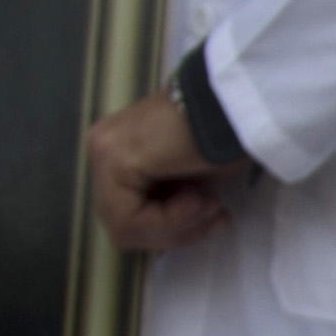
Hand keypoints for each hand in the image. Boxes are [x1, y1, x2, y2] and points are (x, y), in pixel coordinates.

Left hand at [89, 84, 244, 251]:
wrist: (232, 103)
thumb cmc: (224, 132)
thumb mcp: (192, 179)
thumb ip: (171, 202)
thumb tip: (172, 233)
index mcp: (116, 149)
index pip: (128, 215)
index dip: (173, 229)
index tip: (217, 216)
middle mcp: (102, 148)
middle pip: (123, 225)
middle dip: (176, 231)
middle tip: (217, 218)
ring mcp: (102, 152)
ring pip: (125, 228)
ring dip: (177, 226)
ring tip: (212, 204)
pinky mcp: (112, 160)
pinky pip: (131, 218)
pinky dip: (170, 220)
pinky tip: (199, 199)